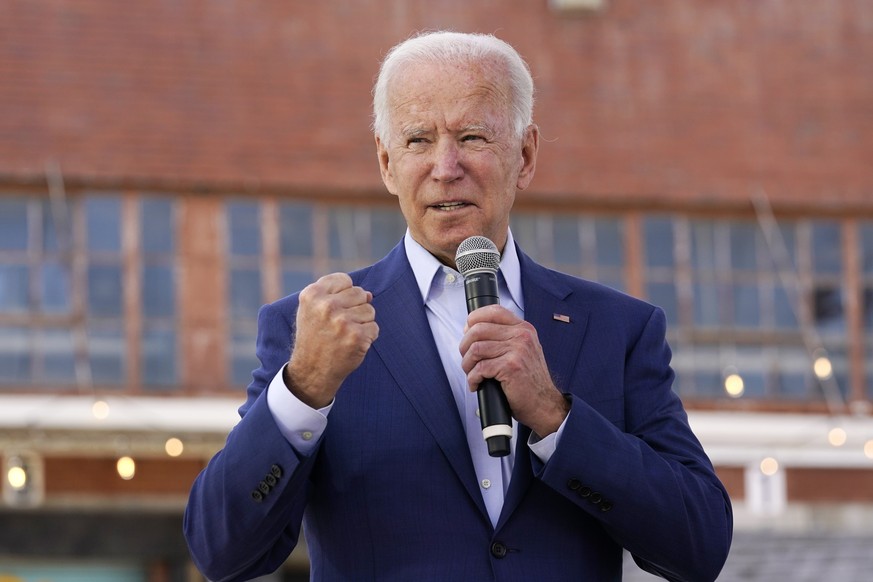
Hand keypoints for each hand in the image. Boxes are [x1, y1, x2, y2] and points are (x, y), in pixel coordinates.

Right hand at [285, 273, 378, 407]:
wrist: (311, 370)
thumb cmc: (314, 336)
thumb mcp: (312, 309)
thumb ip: (336, 295)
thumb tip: (370, 294)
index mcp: (312, 294)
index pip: (345, 280)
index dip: (343, 294)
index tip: (334, 309)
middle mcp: (326, 305)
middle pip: (360, 293)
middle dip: (355, 308)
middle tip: (340, 325)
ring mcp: (342, 321)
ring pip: (370, 310)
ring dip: (362, 323)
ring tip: (345, 335)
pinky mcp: (356, 337)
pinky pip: (374, 328)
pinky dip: (367, 337)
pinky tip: (352, 344)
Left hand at [459, 305, 568, 437]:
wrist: (544, 404)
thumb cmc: (529, 381)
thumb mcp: (522, 351)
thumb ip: (503, 338)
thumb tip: (470, 329)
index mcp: (523, 329)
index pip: (494, 311)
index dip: (474, 319)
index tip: (467, 332)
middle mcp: (522, 336)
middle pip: (478, 329)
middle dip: (464, 346)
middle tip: (467, 359)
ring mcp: (517, 350)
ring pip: (476, 349)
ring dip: (467, 364)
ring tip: (471, 373)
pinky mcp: (511, 366)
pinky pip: (480, 368)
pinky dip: (473, 378)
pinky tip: (477, 384)